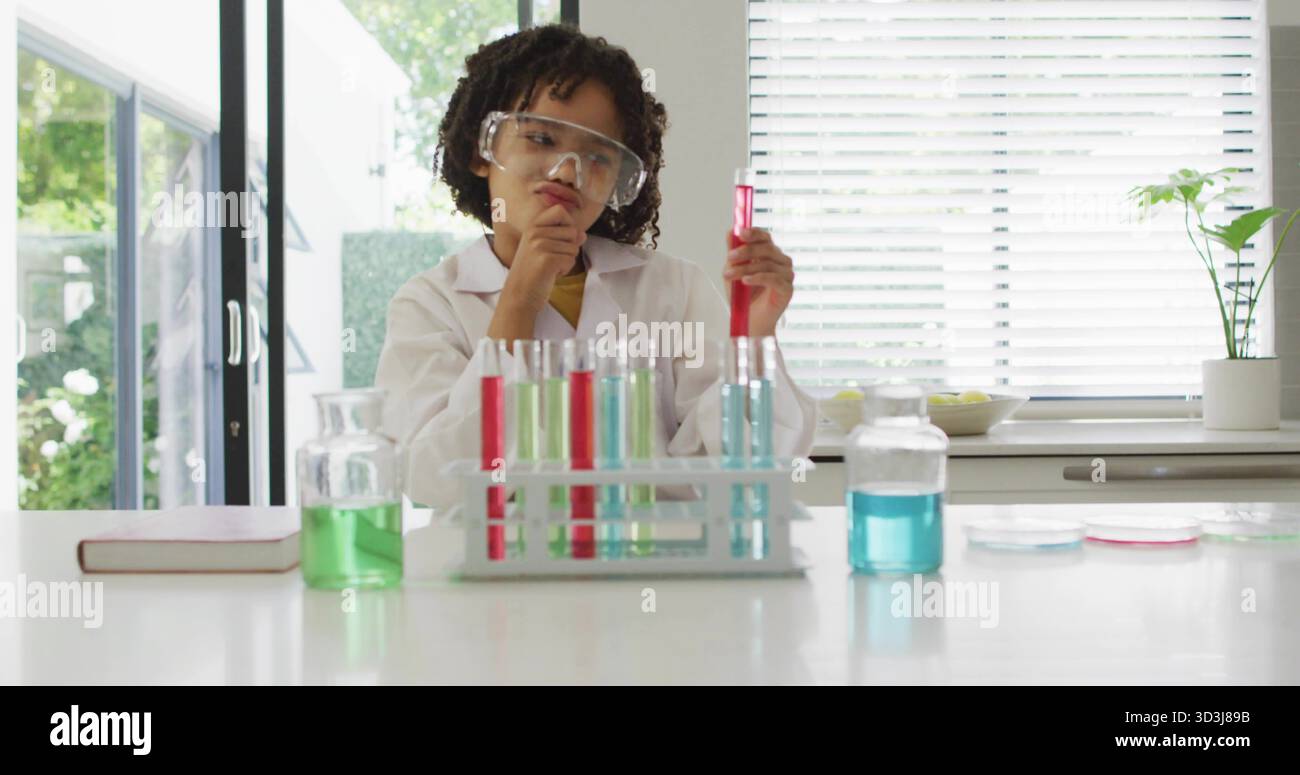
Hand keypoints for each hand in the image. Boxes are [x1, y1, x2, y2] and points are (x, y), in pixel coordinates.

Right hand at [489, 204, 586, 343]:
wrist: (519, 296)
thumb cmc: (532, 274)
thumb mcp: (543, 250)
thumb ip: (564, 239)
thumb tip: (582, 234)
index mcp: (532, 227)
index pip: (560, 210)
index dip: (569, 223)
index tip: (563, 239)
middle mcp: (535, 232)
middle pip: (572, 231)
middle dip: (569, 248)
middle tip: (552, 259)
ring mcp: (540, 245)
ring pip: (574, 247)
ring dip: (566, 261)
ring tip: (550, 268)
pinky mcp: (547, 259)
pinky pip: (571, 260)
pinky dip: (565, 270)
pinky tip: (551, 274)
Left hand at [722, 227, 793, 336]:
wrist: (749, 321)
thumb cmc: (743, 296)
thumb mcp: (733, 271)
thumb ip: (734, 253)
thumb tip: (731, 231)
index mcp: (770, 254)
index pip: (765, 237)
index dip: (754, 233)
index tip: (740, 232)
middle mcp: (781, 262)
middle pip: (767, 248)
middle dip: (746, 251)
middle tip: (730, 257)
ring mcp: (786, 275)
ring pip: (767, 264)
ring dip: (746, 269)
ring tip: (730, 275)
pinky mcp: (788, 289)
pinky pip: (774, 279)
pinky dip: (758, 278)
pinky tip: (746, 281)